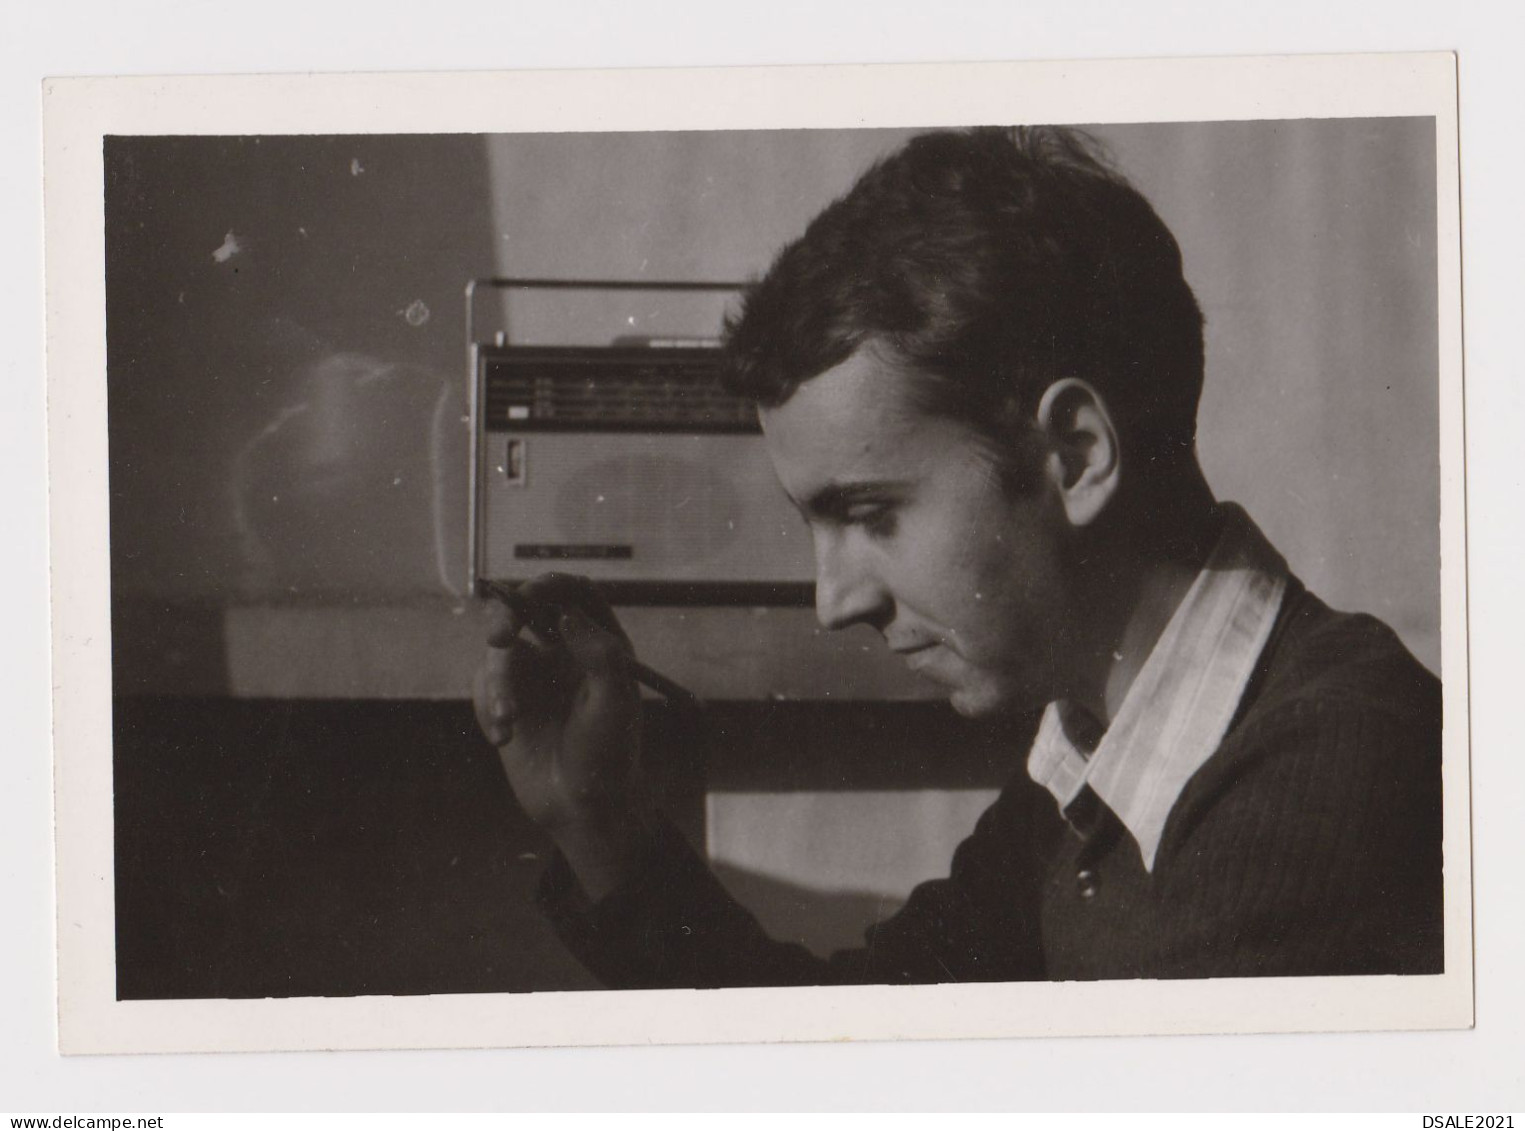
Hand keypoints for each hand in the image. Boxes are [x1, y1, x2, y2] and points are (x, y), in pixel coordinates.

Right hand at [474, 574, 643, 835]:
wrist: (579, 807)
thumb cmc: (608, 756)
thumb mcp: (615, 704)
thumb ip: (600, 654)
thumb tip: (569, 615)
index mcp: (598, 644)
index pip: (574, 594)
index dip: (553, 585)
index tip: (534, 594)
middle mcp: (563, 651)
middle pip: (526, 608)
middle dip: (506, 615)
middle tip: (498, 636)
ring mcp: (533, 673)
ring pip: (499, 651)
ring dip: (498, 684)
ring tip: (508, 722)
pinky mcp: (506, 698)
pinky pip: (483, 685)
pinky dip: (488, 708)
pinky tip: (503, 738)